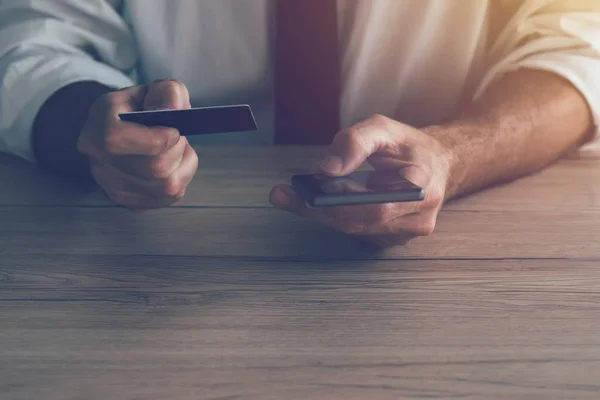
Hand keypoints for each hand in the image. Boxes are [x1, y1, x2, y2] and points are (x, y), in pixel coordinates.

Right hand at [77, 79, 198, 208]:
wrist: (119, 134)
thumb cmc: (136, 112)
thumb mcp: (149, 91)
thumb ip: (165, 92)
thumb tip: (175, 108)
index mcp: (96, 129)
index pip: (116, 139)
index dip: (154, 137)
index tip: (174, 130)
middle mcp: (99, 163)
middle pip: (153, 167)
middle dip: (176, 149)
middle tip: (177, 136)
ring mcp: (113, 188)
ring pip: (166, 185)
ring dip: (182, 164)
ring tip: (174, 148)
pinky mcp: (131, 203)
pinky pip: (170, 196)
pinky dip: (182, 177)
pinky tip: (174, 164)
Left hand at [269, 114, 453, 246]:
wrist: (435, 164)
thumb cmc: (409, 146)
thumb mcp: (383, 129)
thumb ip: (355, 142)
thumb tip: (326, 169)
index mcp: (424, 188)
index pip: (379, 207)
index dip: (342, 203)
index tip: (310, 193)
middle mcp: (419, 218)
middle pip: (361, 222)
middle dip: (321, 208)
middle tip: (285, 194)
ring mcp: (406, 233)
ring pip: (355, 229)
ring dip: (324, 213)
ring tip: (296, 194)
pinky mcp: (392, 239)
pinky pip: (357, 231)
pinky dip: (334, 216)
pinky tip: (319, 202)